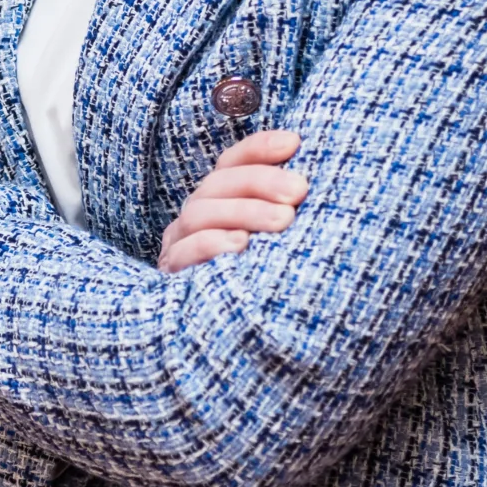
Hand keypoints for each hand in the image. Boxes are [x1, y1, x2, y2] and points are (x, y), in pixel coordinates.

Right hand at [158, 130, 306, 271]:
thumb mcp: (276, 240)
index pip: (232, 161)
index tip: (295, 144)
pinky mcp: (172, 274)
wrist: (229, 342)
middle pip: (219, 183)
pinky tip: (242, 246)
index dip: (260, 148)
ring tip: (282, 221)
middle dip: (261, 182)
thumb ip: (286, 210)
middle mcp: (196, 215)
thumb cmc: (264, 280)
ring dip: (244, 211)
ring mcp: (179, 243)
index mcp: (219, 200)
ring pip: (201, 212)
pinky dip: (213, 244)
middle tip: (299, 192)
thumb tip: (314, 181)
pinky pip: (186, 252)